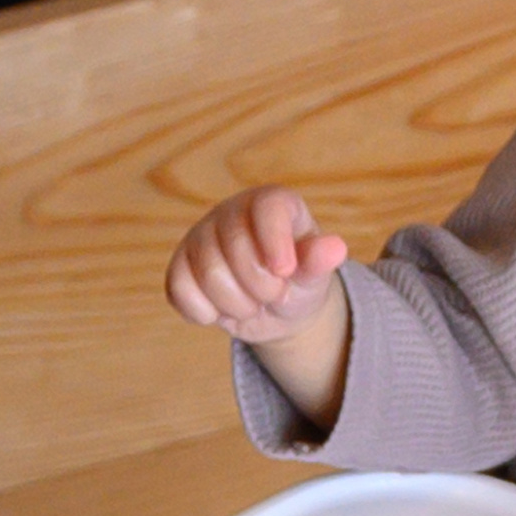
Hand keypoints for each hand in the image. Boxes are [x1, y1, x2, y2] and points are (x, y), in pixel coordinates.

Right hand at [166, 184, 351, 429]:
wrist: (274, 307)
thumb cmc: (298, 281)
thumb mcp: (314, 276)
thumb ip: (319, 262)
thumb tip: (335, 248)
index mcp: (271, 204)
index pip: (267, 207)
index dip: (274, 241)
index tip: (285, 272)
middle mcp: (231, 213)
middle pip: (234, 247)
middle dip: (260, 287)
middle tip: (274, 295)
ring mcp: (200, 237)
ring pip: (207, 273)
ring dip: (236, 304)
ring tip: (252, 303)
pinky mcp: (180, 265)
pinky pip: (180, 289)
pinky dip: (204, 312)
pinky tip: (222, 309)